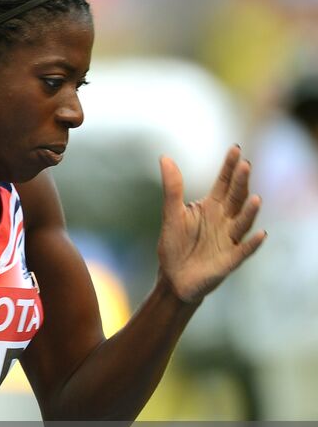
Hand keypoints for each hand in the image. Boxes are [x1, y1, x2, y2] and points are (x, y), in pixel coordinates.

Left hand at [157, 148, 265, 303]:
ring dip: (249, 212)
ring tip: (255, 198)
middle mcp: (225, 220)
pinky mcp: (230, 259)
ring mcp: (229, 239)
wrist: (172, 278)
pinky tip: (261, 234)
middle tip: (245, 165)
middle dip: (241, 183)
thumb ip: (172, 188)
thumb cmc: (174, 244)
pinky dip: (252, 243)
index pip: (223, 183)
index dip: (229, 167)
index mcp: (212, 207)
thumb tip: (165, 157)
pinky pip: (244, 250)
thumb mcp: (171, 214)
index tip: (235, 148)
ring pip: (242, 223)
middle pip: (235, 198)